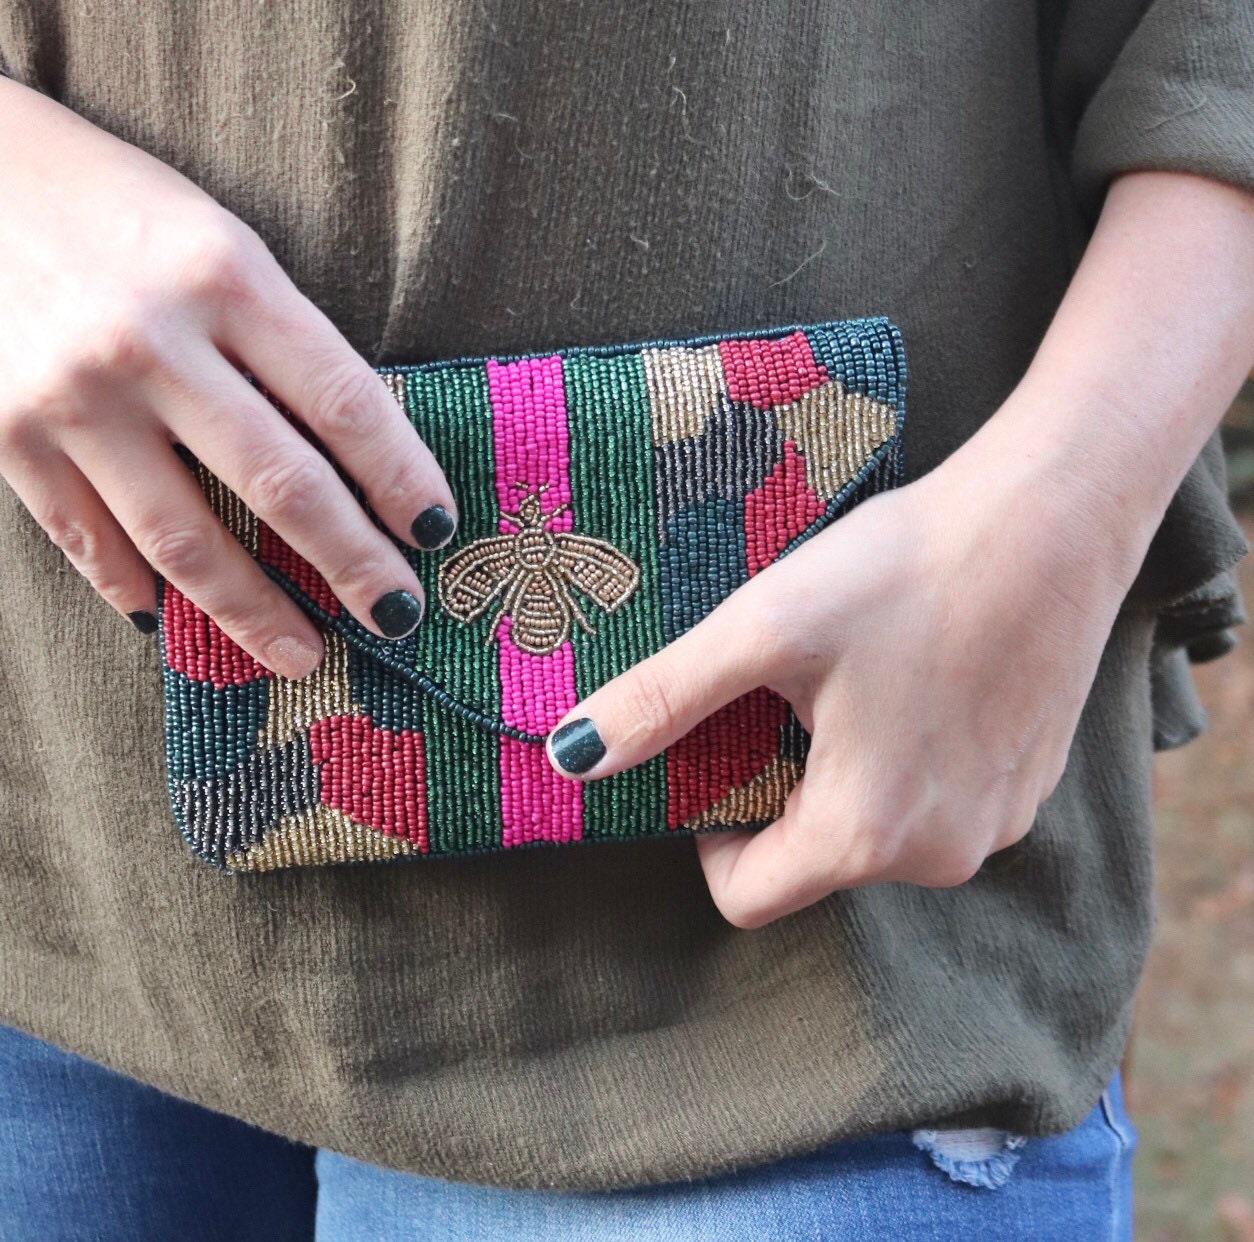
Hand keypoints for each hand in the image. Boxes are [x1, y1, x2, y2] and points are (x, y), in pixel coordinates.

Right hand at [0, 75, 456, 678]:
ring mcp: (73, 397)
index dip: (401, 480)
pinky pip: (88, 539)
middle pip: (281, 485)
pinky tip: (177, 621)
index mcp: (226, 278)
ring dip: (254, 611)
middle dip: (354, 565)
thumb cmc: (122, 212)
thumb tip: (355, 463)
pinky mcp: (5, 433)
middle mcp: (151, 342)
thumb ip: (283, 345)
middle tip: (399, 617)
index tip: (436, 530)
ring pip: (186, 538)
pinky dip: (138, 589)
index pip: (343, 404)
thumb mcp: (223, 246)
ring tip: (303, 654)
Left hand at [545, 170, 1253, 927]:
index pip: (744, 895)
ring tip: (845, 679)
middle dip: (775, 791)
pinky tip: (909, 676)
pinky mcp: (1026, 788)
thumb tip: (569, 758)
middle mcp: (938, 855)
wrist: (1055, 516)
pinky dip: (901, 758)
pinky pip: (933, 802)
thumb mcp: (763, 631)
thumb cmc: (906, 570)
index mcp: (865, 835)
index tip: (711, 755)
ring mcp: (994, 825)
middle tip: (776, 696)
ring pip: (873, 829)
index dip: (706, 833)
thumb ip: (662, 700)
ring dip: (838, 772)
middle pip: (811, 859)